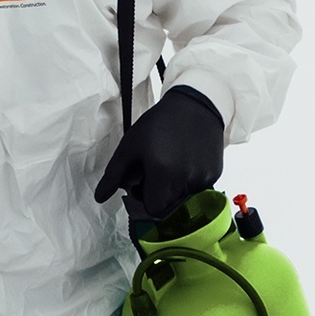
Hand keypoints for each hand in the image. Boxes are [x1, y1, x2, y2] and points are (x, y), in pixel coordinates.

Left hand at [93, 85, 225, 219]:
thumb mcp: (130, 146)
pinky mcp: (215, 173)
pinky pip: (199, 189)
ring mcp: (204, 177)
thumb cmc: (159, 124)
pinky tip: (185, 161)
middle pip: (169, 207)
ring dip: (174, 189)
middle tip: (154, 174)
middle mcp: (186, 179)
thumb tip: (99, 198)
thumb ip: (114, 175)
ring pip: (184, 199)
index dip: (146, 201)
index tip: (141, 188)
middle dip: (159, 196)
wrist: (195, 105)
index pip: (154, 210)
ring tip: (170, 164)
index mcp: (163, 173)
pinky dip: (189, 181)